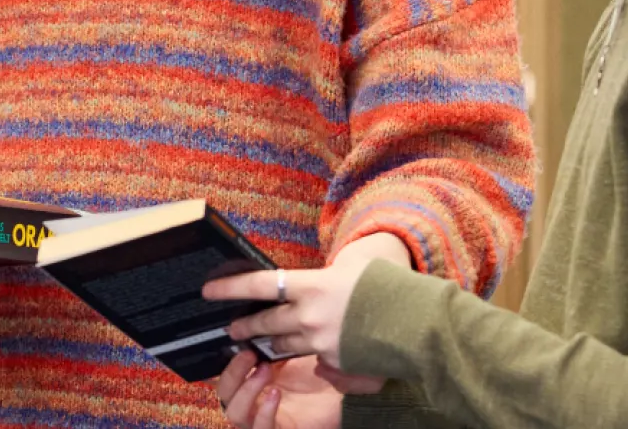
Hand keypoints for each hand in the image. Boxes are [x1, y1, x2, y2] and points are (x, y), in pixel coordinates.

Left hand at [204, 236, 397, 371]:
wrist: (418, 320)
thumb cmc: (389, 285)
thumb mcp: (355, 267)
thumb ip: (328, 275)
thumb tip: (316, 285)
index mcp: (313, 285)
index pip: (260, 284)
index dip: (230, 287)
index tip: (208, 289)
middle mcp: (310, 315)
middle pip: (266, 322)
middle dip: (245, 325)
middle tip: (231, 327)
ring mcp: (322, 341)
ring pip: (284, 345)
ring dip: (270, 343)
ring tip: (258, 342)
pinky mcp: (336, 360)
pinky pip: (314, 358)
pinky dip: (308, 353)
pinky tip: (308, 351)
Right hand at [214, 351, 380, 428]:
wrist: (349, 399)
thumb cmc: (327, 376)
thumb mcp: (302, 352)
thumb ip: (284, 339)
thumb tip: (270, 316)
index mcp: (258, 378)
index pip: (231, 370)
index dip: (230, 357)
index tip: (239, 337)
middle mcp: (257, 398)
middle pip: (224, 390)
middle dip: (233, 371)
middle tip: (248, 354)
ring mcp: (265, 416)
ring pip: (234, 412)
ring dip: (246, 391)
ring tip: (264, 373)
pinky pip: (259, 428)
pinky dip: (264, 413)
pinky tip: (275, 395)